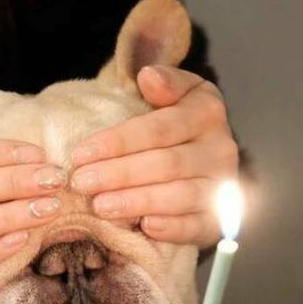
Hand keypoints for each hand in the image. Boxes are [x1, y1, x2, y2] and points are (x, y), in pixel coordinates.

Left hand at [70, 65, 238, 245]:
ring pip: (179, 195)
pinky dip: (172, 227)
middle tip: (81, 183)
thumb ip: (165, 84)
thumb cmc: (176, 128)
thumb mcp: (174, 96)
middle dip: (118, 174)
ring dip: (137, 201)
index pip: (158, 129)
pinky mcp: (217, 219)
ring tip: (100, 206)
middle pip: (165, 164)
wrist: (206, 163)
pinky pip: (197, 225)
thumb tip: (149, 76)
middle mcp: (220, 150)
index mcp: (207, 113)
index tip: (80, 154)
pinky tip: (146, 226)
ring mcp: (221, 186)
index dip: (117, 142)